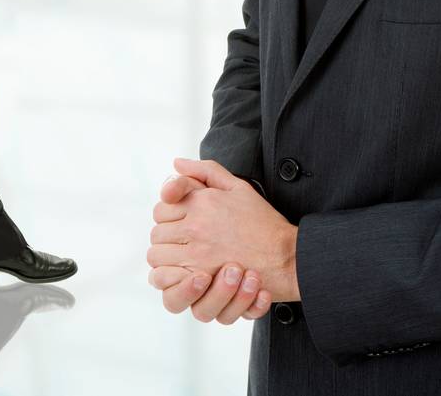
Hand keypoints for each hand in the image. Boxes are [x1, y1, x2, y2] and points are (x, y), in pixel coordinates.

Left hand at [147, 159, 299, 303]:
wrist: (284, 256)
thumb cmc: (264, 223)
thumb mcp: (239, 187)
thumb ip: (205, 171)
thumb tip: (177, 163)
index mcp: (203, 201)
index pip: (162, 207)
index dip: (169, 215)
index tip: (182, 223)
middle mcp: (196, 224)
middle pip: (157, 231)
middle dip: (167, 237)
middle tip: (184, 243)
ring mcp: (196, 251)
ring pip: (156, 255)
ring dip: (166, 257)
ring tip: (184, 259)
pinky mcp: (200, 277)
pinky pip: (164, 276)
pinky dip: (169, 276)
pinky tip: (184, 274)